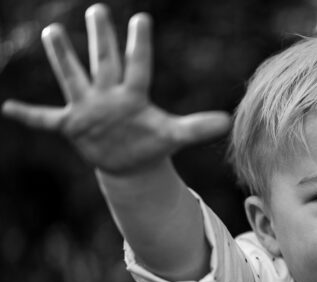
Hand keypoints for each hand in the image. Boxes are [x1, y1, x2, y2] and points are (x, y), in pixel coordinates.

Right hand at [1, 4, 229, 175]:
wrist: (130, 162)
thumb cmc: (151, 143)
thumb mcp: (174, 136)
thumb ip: (196, 128)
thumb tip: (227, 122)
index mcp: (134, 96)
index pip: (138, 66)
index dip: (140, 45)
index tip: (141, 19)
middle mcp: (109, 95)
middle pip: (104, 62)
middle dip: (101, 37)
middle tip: (98, 10)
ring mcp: (88, 108)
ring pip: (74, 78)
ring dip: (63, 58)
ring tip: (51, 31)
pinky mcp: (72, 125)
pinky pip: (46, 119)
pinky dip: (28, 115)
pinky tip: (6, 107)